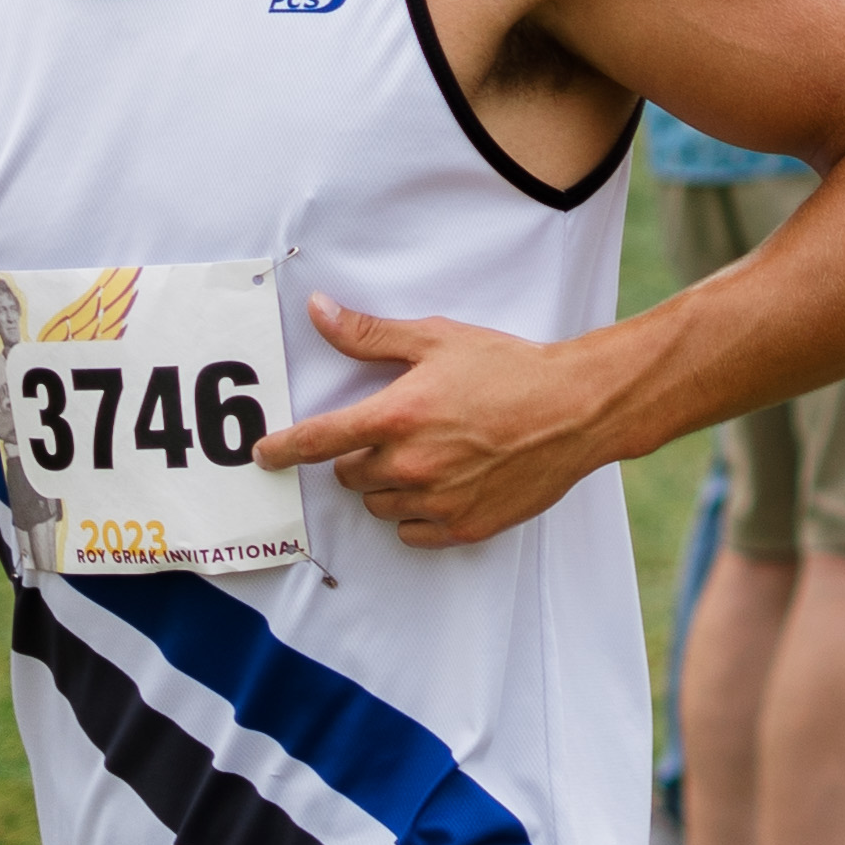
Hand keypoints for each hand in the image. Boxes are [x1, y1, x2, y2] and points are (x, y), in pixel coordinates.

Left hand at [256, 298, 609, 550]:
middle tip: (398, 435)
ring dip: (388, 486)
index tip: (266, 456)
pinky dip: (417, 514)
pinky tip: (443, 487)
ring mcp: (437, 500)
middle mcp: (410, 465)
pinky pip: (412, 532)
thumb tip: (319, 312)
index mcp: (396, 416)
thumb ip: (370, 334)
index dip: (282, 449)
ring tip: (427, 458)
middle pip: (349, 477)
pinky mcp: (465, 526)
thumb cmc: (512, 369)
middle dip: (361, 458)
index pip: (317, 442)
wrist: (578, 409)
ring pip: (379, 505)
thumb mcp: (439, 340)